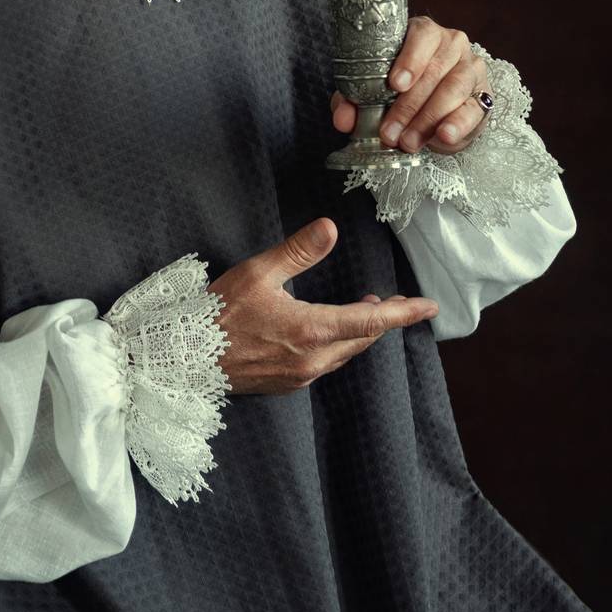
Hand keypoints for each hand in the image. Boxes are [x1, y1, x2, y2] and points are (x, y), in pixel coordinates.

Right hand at [206, 217, 437, 394]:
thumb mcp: (258, 273)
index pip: (370, 321)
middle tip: (398, 303)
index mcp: (312, 331)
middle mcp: (313, 360)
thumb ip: (298, 251)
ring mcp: (299, 376)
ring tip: (366, 308)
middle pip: (361, 339)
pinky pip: (324, 363)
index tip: (429, 307)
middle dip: (382, 319)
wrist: (182, 359)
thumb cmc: (217, 313)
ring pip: (344, 353)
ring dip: (360, 331)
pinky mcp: (285, 383)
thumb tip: (330, 228)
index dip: (402, 313)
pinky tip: (328, 330)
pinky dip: (337, 344)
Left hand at [330, 14, 491, 155]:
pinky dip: (458, 124)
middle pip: (433, 70)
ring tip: (409, 141)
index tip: (394, 84)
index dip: (409, 59)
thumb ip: (354, 101)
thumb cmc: (400, 90)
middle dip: (408, 106)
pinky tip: (443, 136)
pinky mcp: (484, 96)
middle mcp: (451, 45)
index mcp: (423, 33)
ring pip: (453, 89)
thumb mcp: (372, 91)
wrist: (436, 109)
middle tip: (390, 132)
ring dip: (428, 119)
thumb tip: (343, 119)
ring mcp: (471, 68)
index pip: (421, 36)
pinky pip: (473, 109)